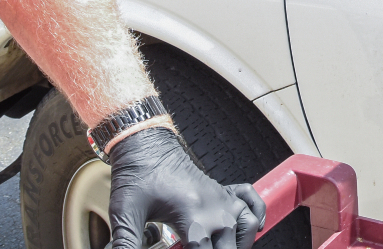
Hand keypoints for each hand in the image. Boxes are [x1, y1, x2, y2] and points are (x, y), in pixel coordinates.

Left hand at [108, 125, 266, 248]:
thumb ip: (125, 242)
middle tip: (193, 247)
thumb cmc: (137, 174)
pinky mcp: (222, 190)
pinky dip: (257, 216)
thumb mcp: (126, 213)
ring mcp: (222, 199)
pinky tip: (252, 228)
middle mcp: (215, 209)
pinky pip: (253, 202)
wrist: (145, 143)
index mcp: (193, 218)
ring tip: (219, 248)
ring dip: (239, 244)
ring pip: (248, 229)